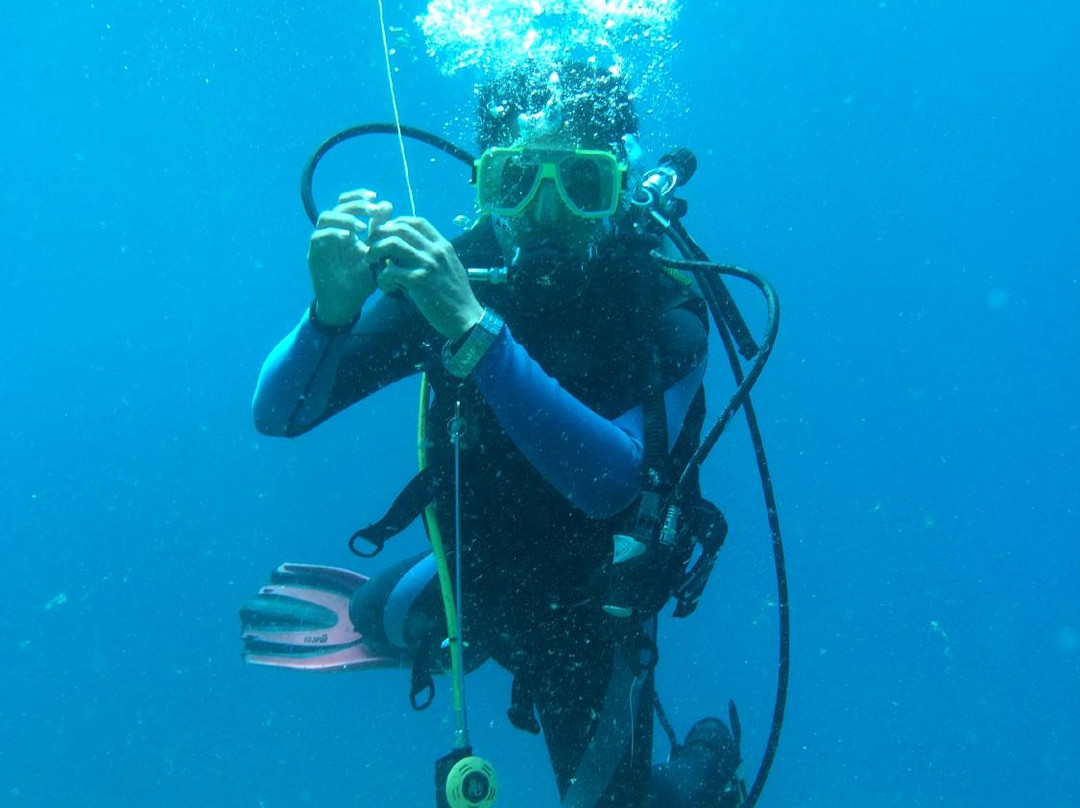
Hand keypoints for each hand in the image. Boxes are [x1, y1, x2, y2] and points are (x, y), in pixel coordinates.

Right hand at [307, 189, 392, 326]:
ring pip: (326, 218)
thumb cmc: (361, 280)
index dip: (358, 196)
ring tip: (362, 228)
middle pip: (337, 207)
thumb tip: (388, 204)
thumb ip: (379, 231)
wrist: (347, 304)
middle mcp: (331, 233)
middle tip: (373, 210)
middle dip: (356, 205)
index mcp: (345, 230)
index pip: (346, 203)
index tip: (375, 197)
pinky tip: (349, 239)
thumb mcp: (375, 253)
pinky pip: (318, 237)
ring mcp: (321, 243)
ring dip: (345, 218)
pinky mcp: (314, 255)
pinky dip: (334, 233)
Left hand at [368, 216, 484, 338]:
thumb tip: (414, 250)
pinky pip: (390, 271)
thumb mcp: (450, 267)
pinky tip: (385, 286)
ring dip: (375, 250)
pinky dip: (382, 277)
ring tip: (370, 261)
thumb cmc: (457, 295)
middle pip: (400, 229)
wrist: (466, 317)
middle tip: (371, 246)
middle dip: (380, 234)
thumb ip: (435, 256)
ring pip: (392, 244)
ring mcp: (427, 265)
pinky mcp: (419, 281)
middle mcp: (435, 251)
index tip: (387, 233)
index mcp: (443, 246)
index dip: (397, 223)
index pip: (417, 222)